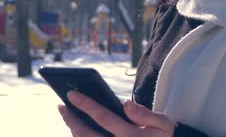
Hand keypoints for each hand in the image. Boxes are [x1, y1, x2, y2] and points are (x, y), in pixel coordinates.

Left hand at [58, 91, 175, 136]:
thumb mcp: (164, 125)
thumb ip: (147, 115)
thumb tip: (126, 104)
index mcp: (131, 136)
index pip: (104, 118)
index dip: (86, 105)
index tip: (72, 94)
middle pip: (86, 135)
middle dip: (71, 119)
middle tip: (61, 105)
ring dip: (73, 129)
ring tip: (66, 114)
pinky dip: (79, 136)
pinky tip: (76, 126)